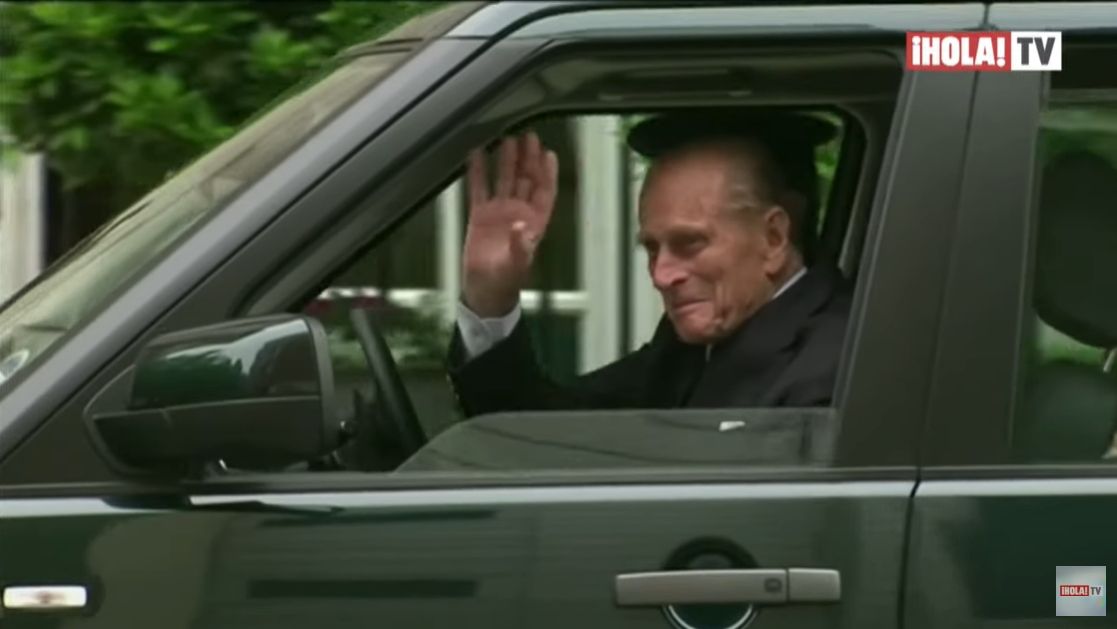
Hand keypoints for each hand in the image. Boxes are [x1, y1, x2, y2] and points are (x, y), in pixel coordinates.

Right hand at [461, 132, 558, 316]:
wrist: (484, 290)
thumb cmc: (506, 281)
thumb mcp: (516, 266)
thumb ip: (521, 246)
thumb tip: (522, 226)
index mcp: (533, 223)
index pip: (544, 193)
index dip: (547, 174)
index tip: (547, 153)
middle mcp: (518, 213)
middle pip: (526, 180)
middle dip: (528, 159)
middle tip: (528, 137)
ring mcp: (499, 212)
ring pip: (504, 180)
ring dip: (506, 161)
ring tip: (506, 139)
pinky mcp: (479, 215)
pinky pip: (479, 189)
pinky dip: (478, 172)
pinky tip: (476, 154)